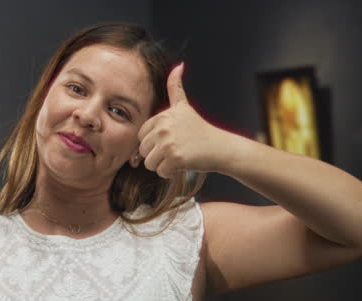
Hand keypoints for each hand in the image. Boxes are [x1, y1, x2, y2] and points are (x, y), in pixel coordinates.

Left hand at [137, 63, 230, 177]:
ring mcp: (168, 143)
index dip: (153, 142)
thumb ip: (175, 87)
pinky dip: (170, 173)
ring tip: (179, 156)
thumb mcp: (184, 107)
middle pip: (143, 151)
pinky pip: (160, 172)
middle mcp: (163, 128)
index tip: (170, 140)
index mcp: (161, 117)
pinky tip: (183, 164)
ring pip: (149, 163)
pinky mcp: (174, 158)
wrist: (220, 147)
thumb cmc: (200, 130)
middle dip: (157, 155)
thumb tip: (179, 65)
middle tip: (175, 150)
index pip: (141, 137)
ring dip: (163, 165)